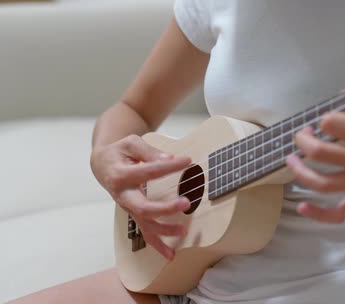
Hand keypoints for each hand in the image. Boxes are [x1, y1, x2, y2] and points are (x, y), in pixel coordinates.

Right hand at [91, 135, 191, 259]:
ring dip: (164, 230)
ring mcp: (128, 207)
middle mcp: (123, 195)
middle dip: (165, 208)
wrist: (102, 164)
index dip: (169, 166)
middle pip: (143, 207)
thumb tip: (168, 159)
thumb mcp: (130, 143)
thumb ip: (148, 151)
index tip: (187, 160)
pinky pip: (145, 232)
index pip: (149, 171)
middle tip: (186, 203)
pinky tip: (170, 255)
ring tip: (183, 230)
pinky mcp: (134, 214)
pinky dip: (157, 245)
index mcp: (121, 175)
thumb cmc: (119, 153)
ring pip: (144, 224)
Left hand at [285, 113, 344, 223]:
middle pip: (320, 152)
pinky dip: (319, 213)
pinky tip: (303, 206)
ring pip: (322, 182)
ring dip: (300, 171)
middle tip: (302, 135)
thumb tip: (344, 93)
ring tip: (292, 160)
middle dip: (302, 141)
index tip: (325, 119)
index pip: (332, 123)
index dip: (324, 119)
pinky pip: (341, 212)